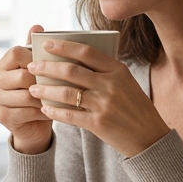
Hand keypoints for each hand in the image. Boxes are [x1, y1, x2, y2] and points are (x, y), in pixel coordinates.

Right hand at [0, 25, 53, 153]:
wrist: (34, 125)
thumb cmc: (39, 93)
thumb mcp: (39, 71)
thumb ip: (36, 50)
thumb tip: (37, 26)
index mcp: (3, 65)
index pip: (16, 52)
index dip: (35, 57)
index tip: (51, 64)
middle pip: (22, 75)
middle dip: (43, 81)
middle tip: (61, 84)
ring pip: (27, 95)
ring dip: (46, 97)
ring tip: (60, 98)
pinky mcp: (3, 117)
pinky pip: (27, 111)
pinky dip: (43, 111)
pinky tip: (53, 111)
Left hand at [26, 39, 170, 157]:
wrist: (150, 137)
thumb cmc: (134, 107)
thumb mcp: (126, 83)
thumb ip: (105, 72)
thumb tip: (73, 60)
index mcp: (117, 70)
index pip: (86, 52)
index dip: (64, 47)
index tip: (47, 44)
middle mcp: (110, 84)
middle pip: (71, 71)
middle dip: (47, 67)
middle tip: (32, 66)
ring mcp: (104, 104)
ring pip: (66, 93)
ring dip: (46, 90)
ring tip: (33, 89)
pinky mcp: (98, 123)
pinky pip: (69, 115)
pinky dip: (54, 111)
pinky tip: (44, 109)